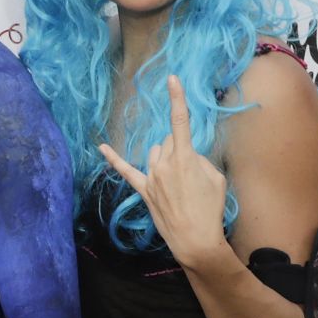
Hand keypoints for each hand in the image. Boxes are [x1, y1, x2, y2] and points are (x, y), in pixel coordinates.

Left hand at [99, 75, 228, 268]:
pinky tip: (102, 147)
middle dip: (180, 149)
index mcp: (185, 157)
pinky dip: (114, 158)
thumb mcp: (216, 178)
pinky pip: (125, 170)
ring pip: (155, 153)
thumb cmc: (210, 209)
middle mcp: (164, 163)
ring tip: (179, 182)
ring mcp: (151, 177)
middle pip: (169, 141)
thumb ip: (199, 159)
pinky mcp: (143, 190)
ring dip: (165, 158)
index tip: (172, 78)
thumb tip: (185, 156)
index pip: (180, 121)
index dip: (177, 98)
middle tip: (192, 174)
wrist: (195, 239)